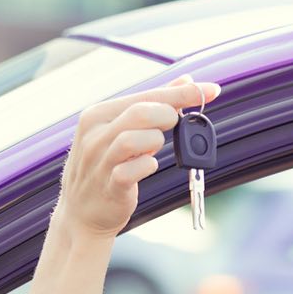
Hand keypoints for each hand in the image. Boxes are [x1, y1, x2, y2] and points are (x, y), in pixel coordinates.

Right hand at [53, 74, 220, 238]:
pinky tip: (149, 166)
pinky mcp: (109, 186)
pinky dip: (147, 166)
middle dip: (168, 116)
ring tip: (154, 149)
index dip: (181, 93)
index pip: (145, 95)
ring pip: (133, 139)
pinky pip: (130, 172)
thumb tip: (187, 81)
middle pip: (140, 112)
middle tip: (175, 125)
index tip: (211, 89)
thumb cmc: (107, 166)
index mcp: (97, 115)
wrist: (81, 213)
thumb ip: (154, 105)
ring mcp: (99, 161)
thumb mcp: (122, 130)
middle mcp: (94, 135)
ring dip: (156, 141)